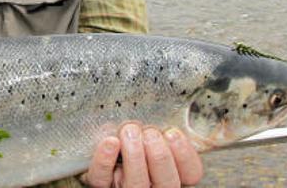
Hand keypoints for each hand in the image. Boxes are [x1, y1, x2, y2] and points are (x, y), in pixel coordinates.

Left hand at [82, 123, 202, 187]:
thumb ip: (163, 127)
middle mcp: (152, 185)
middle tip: (150, 133)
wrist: (95, 148)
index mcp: (170, 172)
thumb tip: (173, 106)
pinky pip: (101, 178)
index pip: (191, 174)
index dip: (185, 155)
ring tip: (130, 131)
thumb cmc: (132, 133)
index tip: (173, 133)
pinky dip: (105, 160)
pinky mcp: (100, 184)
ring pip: (137, 184)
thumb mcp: (151, 129)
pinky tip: (110, 141)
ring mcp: (125, 187)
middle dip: (160, 156)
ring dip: (135, 155)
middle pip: (166, 182)